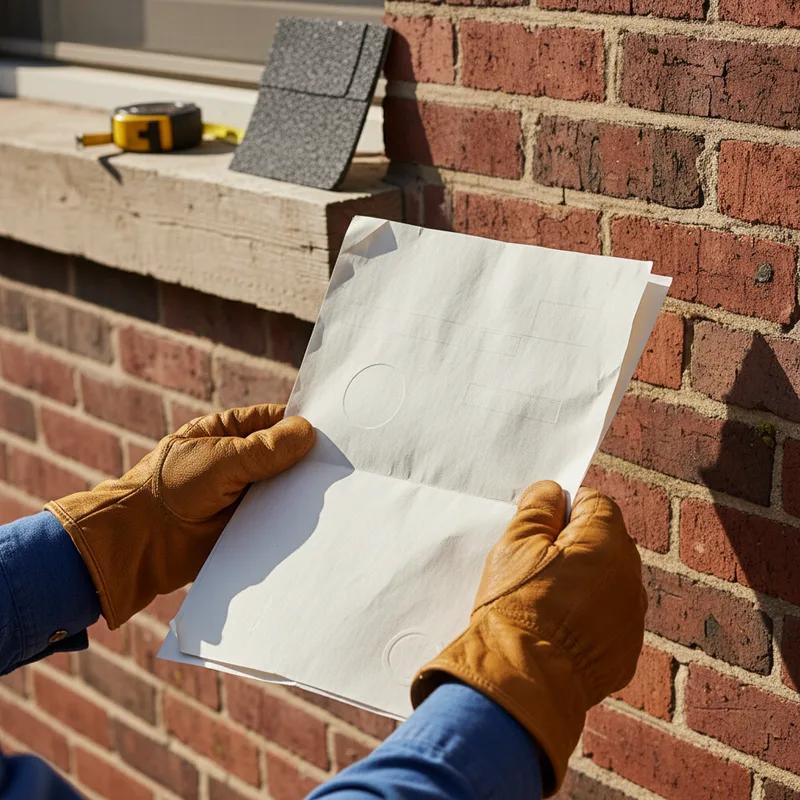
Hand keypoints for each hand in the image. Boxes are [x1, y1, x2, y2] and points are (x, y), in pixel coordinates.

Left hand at [47, 404, 313, 628]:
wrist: (139, 542)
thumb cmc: (172, 487)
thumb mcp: (221, 459)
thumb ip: (265, 449)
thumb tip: (308, 432)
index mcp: (230, 432)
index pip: (276, 421)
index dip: (302, 425)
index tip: (335, 433)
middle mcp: (240, 461)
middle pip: (285, 456)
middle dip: (308, 462)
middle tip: (342, 467)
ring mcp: (244, 494)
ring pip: (284, 489)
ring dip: (301, 493)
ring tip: (336, 494)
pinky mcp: (247, 525)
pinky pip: (276, 519)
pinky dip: (292, 520)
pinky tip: (314, 522)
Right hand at [410, 480, 645, 795]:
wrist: (523, 678)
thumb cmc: (517, 605)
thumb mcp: (516, 543)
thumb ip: (538, 507)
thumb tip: (552, 492)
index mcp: (607, 541)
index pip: (595, 503)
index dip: (565, 510)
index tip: (541, 529)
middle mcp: (631, 576)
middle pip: (606, 543)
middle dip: (576, 546)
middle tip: (537, 566)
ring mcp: (632, 618)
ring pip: (608, 583)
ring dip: (585, 584)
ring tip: (545, 602)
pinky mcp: (626, 653)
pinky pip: (609, 621)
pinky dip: (589, 620)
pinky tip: (557, 631)